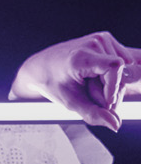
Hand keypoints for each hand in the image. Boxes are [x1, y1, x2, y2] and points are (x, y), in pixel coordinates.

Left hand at [10, 31, 140, 130]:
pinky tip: (96, 78)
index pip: (114, 67)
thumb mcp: (71, 102)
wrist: (41, 66)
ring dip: (110, 86)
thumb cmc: (53, 83)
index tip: (106, 102)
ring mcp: (99, 38)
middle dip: (109, 93)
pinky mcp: (105, 39)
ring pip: (122, 72)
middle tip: (89, 94)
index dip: (113, 88)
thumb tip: (116, 124)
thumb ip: (94, 114)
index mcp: (81, 56)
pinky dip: (112, 76)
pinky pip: (121, 65)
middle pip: (120, 75)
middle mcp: (92, 43)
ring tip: (90, 85)